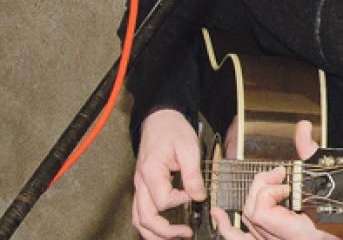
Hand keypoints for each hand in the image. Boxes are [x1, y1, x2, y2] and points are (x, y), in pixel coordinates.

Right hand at [132, 109, 205, 239]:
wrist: (160, 119)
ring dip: (154, 233)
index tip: (195, 193)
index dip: (181, 200)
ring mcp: (140, 185)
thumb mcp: (188, 148)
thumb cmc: (172, 130)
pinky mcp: (143, 186)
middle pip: (144, 218)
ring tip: (174, 238)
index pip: (163, 200)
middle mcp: (140, 182)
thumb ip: (193, 174)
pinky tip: (165, 228)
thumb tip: (199, 197)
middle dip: (164, 232)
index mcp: (151, 172)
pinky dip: (151, 224)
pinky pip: (141, 211)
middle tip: (185, 234)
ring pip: (139, 218)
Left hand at [211, 121, 338, 239]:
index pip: (262, 212)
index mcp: (299, 234)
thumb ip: (314, 159)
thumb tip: (302, 129)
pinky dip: (228, 229)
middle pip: (252, 213)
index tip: (287, 181)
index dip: (269, 191)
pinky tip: (219, 216)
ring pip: (247, 225)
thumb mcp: (336, 191)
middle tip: (279, 175)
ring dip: (250, 199)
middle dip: (262, 187)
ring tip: (261, 182)